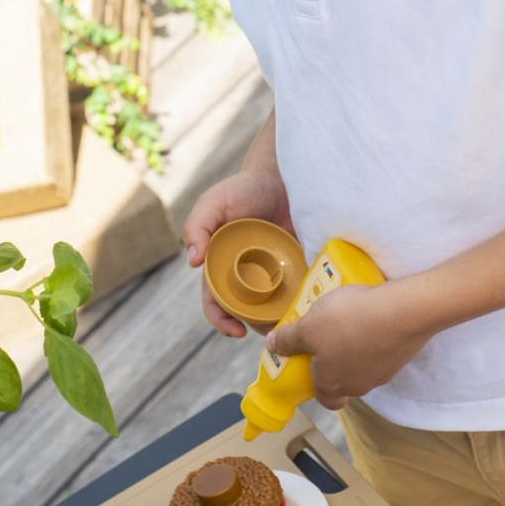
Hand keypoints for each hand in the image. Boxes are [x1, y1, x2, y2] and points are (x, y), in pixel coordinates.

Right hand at [181, 166, 294, 339]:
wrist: (283, 174)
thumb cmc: (244, 188)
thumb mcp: (214, 202)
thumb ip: (197, 225)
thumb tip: (193, 261)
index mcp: (223, 267)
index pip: (217, 303)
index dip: (222, 321)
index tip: (237, 331)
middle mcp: (248, 275)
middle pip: (248, 313)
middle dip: (257, 327)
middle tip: (273, 331)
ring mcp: (275, 273)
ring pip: (275, 307)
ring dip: (281, 320)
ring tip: (293, 323)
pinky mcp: (300, 266)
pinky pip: (301, 291)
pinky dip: (303, 303)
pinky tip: (311, 307)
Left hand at [266, 281, 432, 410]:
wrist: (401, 312)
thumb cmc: (348, 322)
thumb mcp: (308, 326)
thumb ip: (289, 338)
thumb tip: (273, 345)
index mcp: (332, 385)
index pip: (326, 399)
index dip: (318, 384)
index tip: (313, 364)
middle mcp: (358, 386)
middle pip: (343, 380)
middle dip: (336, 360)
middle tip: (329, 334)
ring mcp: (383, 373)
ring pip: (364, 365)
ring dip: (357, 347)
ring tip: (351, 319)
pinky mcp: (401, 357)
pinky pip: (382, 350)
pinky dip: (375, 338)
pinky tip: (372, 316)